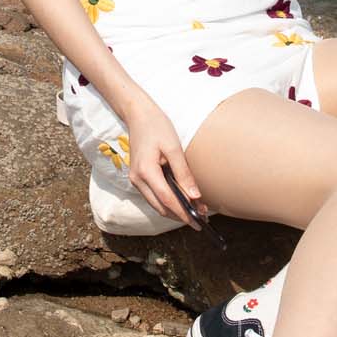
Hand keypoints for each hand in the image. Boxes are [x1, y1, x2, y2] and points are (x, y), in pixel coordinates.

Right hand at [123, 92, 210, 227]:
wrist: (137, 114)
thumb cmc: (157, 126)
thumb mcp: (174, 147)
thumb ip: (183, 173)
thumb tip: (195, 197)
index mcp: (146, 171)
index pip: (167, 200)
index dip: (183, 212)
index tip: (199, 222)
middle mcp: (137, 179)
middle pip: (161, 207)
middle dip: (180, 215)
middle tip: (201, 219)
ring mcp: (136, 179)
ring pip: (156, 204)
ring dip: (174, 210)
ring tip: (195, 211)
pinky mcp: (138, 177)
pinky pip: (153, 196)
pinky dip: (167, 201)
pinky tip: (181, 199)